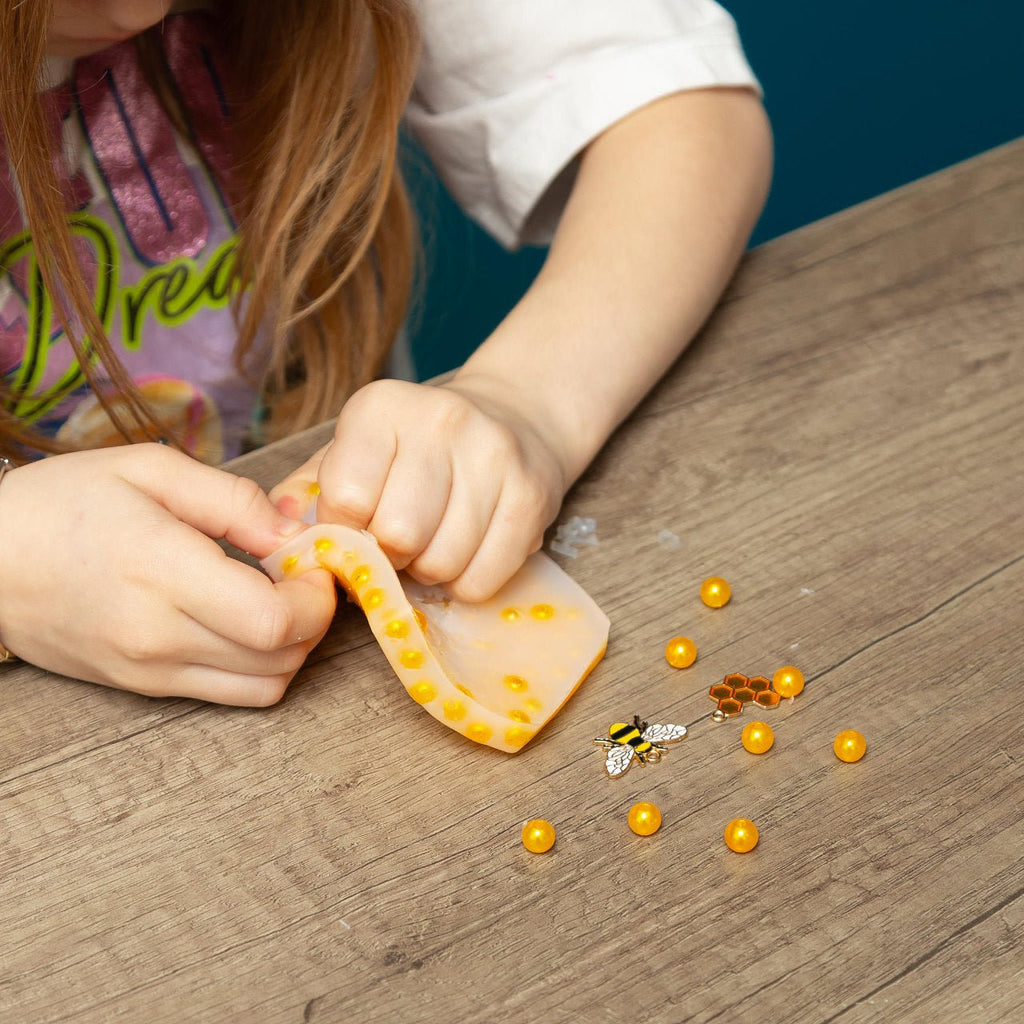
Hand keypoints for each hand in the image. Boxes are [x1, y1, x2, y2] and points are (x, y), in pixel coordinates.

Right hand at [0, 444, 335, 704]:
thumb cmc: (63, 503)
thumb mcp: (148, 469)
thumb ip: (233, 501)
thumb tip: (294, 534)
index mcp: (162, 571)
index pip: (274, 621)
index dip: (314, 598)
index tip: (311, 563)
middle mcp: (159, 636)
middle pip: (281, 660)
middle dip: (312, 619)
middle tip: (302, 576)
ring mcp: (150, 671)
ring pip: (263, 687)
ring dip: (291, 648)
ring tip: (275, 599)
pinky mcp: (143, 687)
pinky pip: (228, 693)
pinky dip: (257, 665)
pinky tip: (243, 622)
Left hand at [270, 378, 568, 600]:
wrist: (514, 420)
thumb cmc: (416, 450)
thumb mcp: (353, 452)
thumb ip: (308, 492)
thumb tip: (278, 536)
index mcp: (381, 407)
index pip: (347, 497)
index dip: (345, 531)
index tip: (358, 527)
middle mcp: (441, 421)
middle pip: (397, 535)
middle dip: (389, 557)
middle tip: (397, 545)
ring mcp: (494, 456)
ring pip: (442, 563)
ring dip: (428, 573)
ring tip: (432, 546)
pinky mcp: (533, 495)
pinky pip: (483, 578)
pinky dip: (466, 585)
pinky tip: (465, 555)